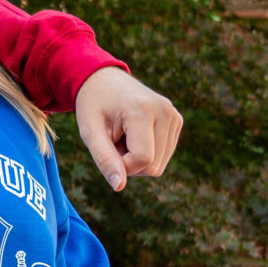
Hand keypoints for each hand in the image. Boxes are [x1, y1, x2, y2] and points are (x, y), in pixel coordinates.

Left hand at [74, 66, 182, 190]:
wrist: (104, 80)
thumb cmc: (93, 106)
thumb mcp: (90, 132)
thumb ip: (104, 159)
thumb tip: (119, 186)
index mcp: (143, 110)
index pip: (143, 160)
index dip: (122, 165)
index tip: (107, 149)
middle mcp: (165, 111)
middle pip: (153, 166)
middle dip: (129, 162)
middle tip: (114, 138)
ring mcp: (174, 115)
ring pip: (159, 165)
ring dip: (137, 158)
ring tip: (123, 134)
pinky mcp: (176, 120)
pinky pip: (163, 155)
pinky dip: (146, 151)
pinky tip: (134, 133)